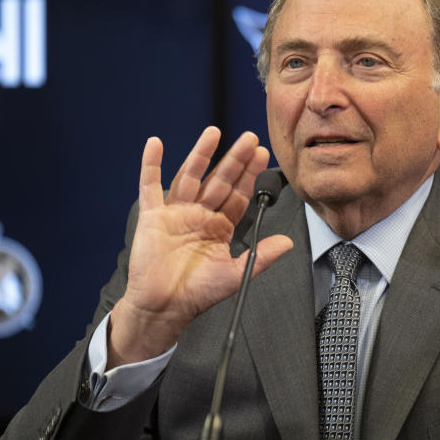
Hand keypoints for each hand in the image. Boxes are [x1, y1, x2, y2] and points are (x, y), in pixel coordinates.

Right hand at [108, 127, 293, 367]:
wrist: (164, 307)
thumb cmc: (197, 294)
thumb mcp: (235, 274)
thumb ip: (261, 256)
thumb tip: (289, 243)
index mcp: (219, 227)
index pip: (238, 196)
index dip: (250, 176)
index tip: (263, 156)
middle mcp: (199, 215)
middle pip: (219, 181)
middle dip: (235, 160)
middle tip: (250, 138)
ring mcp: (175, 213)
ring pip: (190, 176)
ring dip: (201, 154)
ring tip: (214, 132)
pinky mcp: (152, 216)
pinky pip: (150, 186)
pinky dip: (151, 164)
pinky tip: (156, 144)